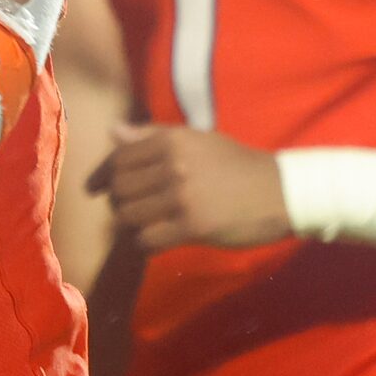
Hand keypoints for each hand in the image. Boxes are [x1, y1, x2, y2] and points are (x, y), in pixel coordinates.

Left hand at [86, 123, 289, 250]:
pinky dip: (144, 244)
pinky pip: (147, 240)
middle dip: (118, 202)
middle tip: (127, 209)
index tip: (93, 188)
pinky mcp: (192, 227)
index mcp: (171, 140)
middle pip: (120, 190)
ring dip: (130, 225)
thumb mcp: (197, 140)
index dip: (101, 176)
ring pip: (128, 216)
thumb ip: (153, 136)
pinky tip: (154, 242)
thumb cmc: (238, 164)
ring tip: (142, 225)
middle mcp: (172, 165)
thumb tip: (112, 132)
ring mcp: (181, 197)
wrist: (282, 191)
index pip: (118, 159)